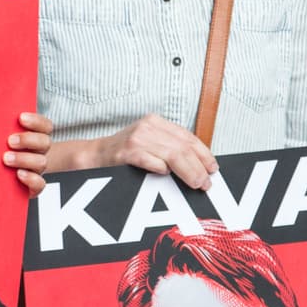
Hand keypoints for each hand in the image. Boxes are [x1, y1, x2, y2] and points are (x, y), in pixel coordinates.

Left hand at [4, 111, 51, 194]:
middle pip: (44, 142)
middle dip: (27, 140)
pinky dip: (31, 179)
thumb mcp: (0, 136)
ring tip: (6, 158)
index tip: (21, 117)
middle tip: (10, 141)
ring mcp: (37, 169)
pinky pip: (40, 184)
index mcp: (35, 136)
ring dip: (24, 159)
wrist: (6, 178)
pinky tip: (18, 174)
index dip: (36, 121)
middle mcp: (39, 152)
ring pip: (41, 162)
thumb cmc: (0, 151)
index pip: (45, 125)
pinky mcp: (33, 186)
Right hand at [50, 115, 217, 190]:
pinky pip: (152, 161)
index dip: (203, 153)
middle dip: (199, 166)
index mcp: (156, 122)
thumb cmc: (124, 155)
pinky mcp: (126, 151)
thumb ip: (170, 149)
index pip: (187, 137)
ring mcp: (137, 138)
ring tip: (196, 184)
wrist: (93, 156)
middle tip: (206, 183)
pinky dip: (162, 169)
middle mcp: (148, 126)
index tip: (212, 168)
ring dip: (188, 172)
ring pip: (173, 154)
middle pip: (183, 146)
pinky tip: (167, 175)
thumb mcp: (149, 144)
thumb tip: (200, 166)